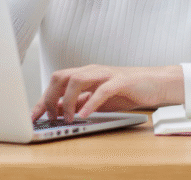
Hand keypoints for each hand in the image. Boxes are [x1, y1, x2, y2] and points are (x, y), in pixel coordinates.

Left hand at [31, 64, 184, 121]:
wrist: (157, 83)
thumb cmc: (128, 90)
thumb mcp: (100, 99)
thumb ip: (82, 103)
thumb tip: (62, 112)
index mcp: (85, 74)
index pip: (57, 82)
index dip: (43, 98)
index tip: (33, 115)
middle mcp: (92, 71)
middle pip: (61, 76)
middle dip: (50, 97)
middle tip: (50, 117)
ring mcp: (106, 74)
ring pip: (77, 79)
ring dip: (68, 101)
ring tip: (66, 118)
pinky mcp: (121, 81)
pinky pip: (102, 90)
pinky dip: (91, 102)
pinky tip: (85, 115)